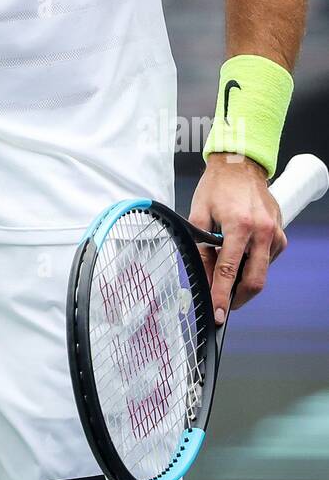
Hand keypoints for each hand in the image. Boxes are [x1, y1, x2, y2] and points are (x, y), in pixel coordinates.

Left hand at [188, 153, 286, 323]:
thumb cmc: (218, 187)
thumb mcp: (199, 213)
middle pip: (254, 281)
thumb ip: (200, 246)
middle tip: (224, 304)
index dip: (221, 296)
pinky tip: (240, 252)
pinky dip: (253, 264)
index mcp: (239, 225)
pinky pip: (267, 260)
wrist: (240, 165)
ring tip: (226, 266)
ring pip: (262, 272)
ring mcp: (274, 234)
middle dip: (238, 298)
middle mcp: (261, 231)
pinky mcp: (279, 234)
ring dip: (244, 278)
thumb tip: (203, 275)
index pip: (229, 271)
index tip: (218, 314)